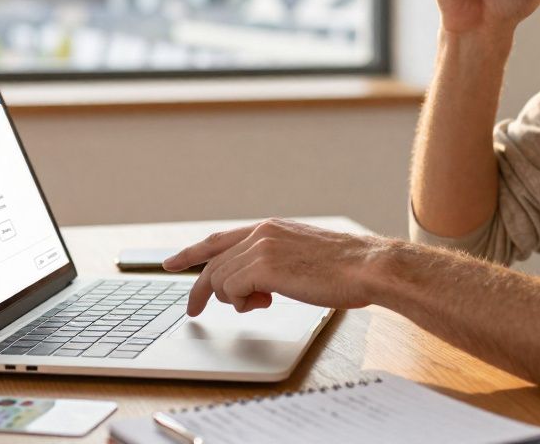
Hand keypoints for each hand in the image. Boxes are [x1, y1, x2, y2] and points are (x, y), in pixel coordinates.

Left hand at [162, 219, 389, 315]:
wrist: (367, 267)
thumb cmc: (347, 269)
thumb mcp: (304, 258)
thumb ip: (277, 265)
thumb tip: (260, 286)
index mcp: (271, 228)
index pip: (220, 239)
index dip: (192, 252)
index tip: (172, 263)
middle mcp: (261, 233)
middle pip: (214, 263)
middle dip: (201, 290)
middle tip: (193, 311)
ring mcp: (261, 247)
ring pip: (221, 279)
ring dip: (235, 299)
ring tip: (262, 303)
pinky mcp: (263, 266)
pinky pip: (232, 289)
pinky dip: (242, 302)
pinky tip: (265, 302)